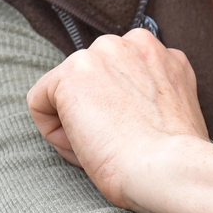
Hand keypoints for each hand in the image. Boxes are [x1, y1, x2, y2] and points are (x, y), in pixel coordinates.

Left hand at [26, 29, 210, 212]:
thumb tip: (118, 106)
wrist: (169, 170)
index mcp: (163, 55)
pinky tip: (82, 146)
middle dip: (95, 114)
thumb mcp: (174, 114)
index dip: (119, 117)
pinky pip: (39, 101)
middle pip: (90, 81)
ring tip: (103, 147)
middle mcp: (134, 42)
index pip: (119, 79)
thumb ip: (150, 95)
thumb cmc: (173, 161)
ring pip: (64, 91)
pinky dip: (52, 132)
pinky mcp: (73, 72)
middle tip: (116, 146)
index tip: (134, 139)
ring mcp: (102, 52)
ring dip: (74, 123)